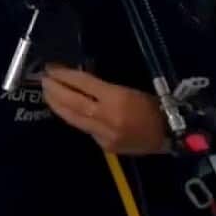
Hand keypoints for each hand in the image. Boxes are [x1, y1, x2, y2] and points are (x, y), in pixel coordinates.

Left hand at [41, 64, 168, 154]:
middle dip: (54, 91)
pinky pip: (85, 129)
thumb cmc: (155, 105)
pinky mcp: (105, 146)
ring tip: (47, 94)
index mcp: (116, 98)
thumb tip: (79, 81)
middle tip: (43, 80)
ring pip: (73, 119)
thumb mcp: (130, 88)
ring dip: (57, 105)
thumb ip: (103, 87)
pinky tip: (66, 111)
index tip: (51, 69)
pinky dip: (73, 118)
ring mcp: (104, 134)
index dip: (64, 75)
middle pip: (72, 102)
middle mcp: (107, 117)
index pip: (82, 84)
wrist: (171, 133)